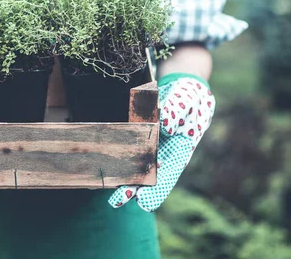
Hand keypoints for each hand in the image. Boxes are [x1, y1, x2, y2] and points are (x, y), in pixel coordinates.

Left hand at [108, 74, 214, 211]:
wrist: (181, 87)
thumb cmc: (189, 98)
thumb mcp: (187, 102)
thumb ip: (177, 112)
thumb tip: (165, 124)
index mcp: (179, 151)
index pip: (168, 175)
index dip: (157, 190)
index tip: (145, 204)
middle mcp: (162, 152)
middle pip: (146, 176)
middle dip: (132, 189)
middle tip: (117, 201)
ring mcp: (147, 145)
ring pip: (133, 165)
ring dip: (121, 176)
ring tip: (105, 188)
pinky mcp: (135, 134)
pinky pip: (125, 146)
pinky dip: (114, 155)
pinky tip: (101, 163)